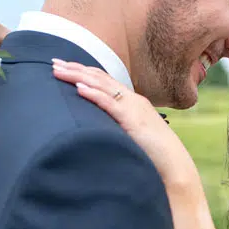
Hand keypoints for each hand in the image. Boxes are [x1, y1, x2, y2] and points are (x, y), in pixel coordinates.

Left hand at [51, 61, 198, 187]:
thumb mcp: (133, 137)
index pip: (105, 82)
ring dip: (78, 76)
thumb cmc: (155, 157)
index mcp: (133, 103)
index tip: (64, 67)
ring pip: (102, 85)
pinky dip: (94, 93)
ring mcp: (134, 108)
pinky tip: (79, 87)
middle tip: (53, 62)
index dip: (84, 72)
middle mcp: (133, 100)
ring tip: (58, 70)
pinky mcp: (133, 120)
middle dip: (75, 68)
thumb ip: (118, 129)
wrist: (175, 167)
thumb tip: (100, 132)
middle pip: (100, 78)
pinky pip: (110, 103)